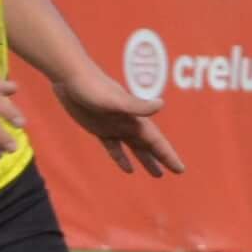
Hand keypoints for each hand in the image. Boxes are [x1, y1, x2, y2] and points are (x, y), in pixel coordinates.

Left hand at [51, 65, 186, 178]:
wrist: (71, 76)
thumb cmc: (93, 87)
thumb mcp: (115, 100)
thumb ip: (137, 105)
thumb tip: (160, 104)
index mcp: (135, 119)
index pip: (156, 142)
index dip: (168, 156)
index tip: (181, 169)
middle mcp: (128, 123)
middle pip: (149, 146)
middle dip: (163, 158)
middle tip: (178, 171)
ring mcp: (114, 126)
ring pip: (135, 147)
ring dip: (146, 159)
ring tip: (157, 174)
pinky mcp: (99, 128)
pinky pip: (114, 147)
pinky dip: (121, 158)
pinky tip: (128, 169)